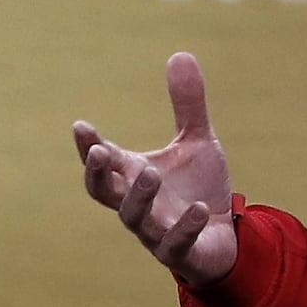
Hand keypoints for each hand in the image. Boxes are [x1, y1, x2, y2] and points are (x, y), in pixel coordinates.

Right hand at [71, 51, 249, 291]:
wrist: (225, 239)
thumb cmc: (198, 190)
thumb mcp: (196, 142)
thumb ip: (186, 104)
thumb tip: (180, 53)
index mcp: (133, 176)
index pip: (103, 161)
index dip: (89, 146)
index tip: (81, 126)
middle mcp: (137, 204)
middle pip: (103, 192)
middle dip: (97, 174)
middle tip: (98, 151)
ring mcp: (155, 231)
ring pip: (134, 219)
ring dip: (139, 197)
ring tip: (150, 173)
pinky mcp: (180, 253)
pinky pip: (175, 245)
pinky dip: (185, 227)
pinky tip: (199, 209)